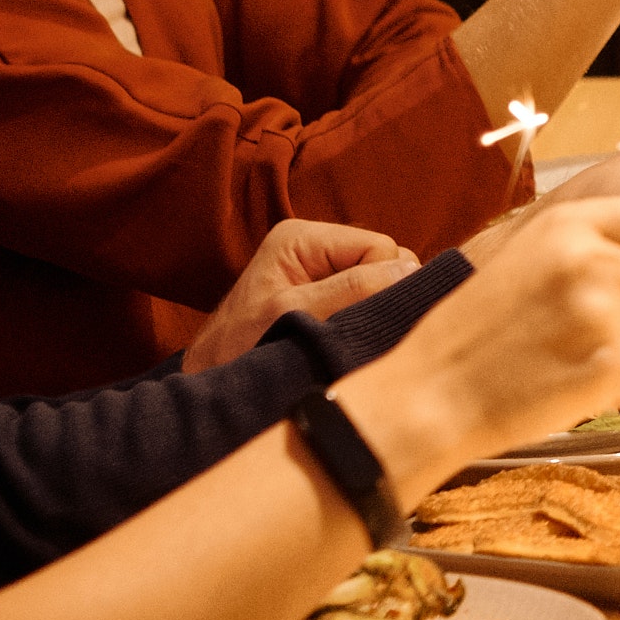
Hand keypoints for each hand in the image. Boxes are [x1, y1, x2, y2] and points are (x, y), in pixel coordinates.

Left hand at [178, 218, 422, 372]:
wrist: (209, 383)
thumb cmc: (238, 348)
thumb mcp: (295, 313)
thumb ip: (352, 289)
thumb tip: (410, 272)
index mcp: (303, 237)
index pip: (379, 247)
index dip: (380, 284)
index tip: (357, 320)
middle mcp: (314, 247)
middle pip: (382, 262)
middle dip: (377, 296)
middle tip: (348, 330)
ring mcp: (318, 272)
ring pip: (376, 284)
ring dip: (367, 312)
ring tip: (338, 338)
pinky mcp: (321, 298)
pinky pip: (363, 301)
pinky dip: (359, 321)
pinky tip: (339, 339)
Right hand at [362, 192, 619, 480]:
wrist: (430, 394)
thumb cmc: (476, 331)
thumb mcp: (530, 254)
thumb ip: (596, 242)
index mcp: (571, 222)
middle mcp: (591, 258)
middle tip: (594, 335)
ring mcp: (600, 312)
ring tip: (574, 358)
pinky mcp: (606, 366)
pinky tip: (581, 388)